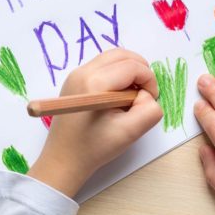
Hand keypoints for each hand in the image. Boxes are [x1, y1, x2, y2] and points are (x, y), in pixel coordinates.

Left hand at [28, 48, 162, 197]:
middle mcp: (82, 72)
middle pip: (122, 54)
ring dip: (129, 71)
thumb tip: (146, 94)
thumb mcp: (130, 133)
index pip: (133, 66)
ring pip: (112, 57)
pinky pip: (102, 66)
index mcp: (95, 84)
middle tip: (144, 94)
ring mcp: (75, 74)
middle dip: (140, 70)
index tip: (150, 100)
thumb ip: (149, 110)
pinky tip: (117, 97)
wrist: (63, 160)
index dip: (149, 80)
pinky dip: (117, 74)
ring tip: (131, 96)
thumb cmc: (95, 148)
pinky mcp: (74, 80)